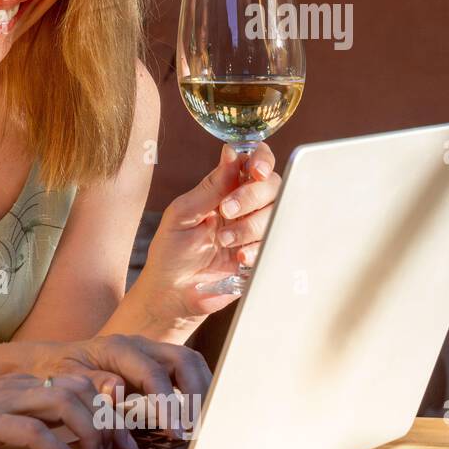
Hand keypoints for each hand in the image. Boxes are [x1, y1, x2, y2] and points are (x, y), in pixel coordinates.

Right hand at [0, 373, 138, 448]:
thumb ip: (32, 418)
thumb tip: (71, 441)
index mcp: (25, 382)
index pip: (82, 383)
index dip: (112, 408)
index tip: (128, 438)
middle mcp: (19, 385)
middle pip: (83, 390)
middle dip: (110, 422)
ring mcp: (1, 400)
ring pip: (65, 403)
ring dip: (90, 433)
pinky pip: (31, 429)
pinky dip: (57, 448)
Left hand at [11, 335, 208, 436]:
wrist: (53, 361)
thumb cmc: (59, 371)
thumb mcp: (65, 378)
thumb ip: (90, 383)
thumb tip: (117, 388)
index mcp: (118, 348)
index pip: (153, 374)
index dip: (167, 403)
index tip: (176, 431)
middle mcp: (140, 346)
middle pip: (184, 360)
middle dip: (197, 393)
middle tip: (196, 428)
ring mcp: (151, 353)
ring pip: (191, 363)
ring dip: (202, 392)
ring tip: (201, 424)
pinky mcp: (156, 365)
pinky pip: (185, 373)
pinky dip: (196, 392)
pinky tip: (195, 416)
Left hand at [138, 141, 281, 319]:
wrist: (173, 294)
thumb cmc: (172, 252)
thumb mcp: (182, 215)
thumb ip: (209, 187)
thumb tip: (230, 154)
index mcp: (225, 191)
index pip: (253, 164)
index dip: (261, 160)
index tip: (256, 170)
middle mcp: (245, 208)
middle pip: (272, 186)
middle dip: (251, 196)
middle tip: (225, 211)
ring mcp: (256, 232)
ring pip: (276, 214)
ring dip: (250, 226)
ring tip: (223, 242)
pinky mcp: (263, 255)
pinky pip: (276, 244)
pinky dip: (258, 249)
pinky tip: (239, 259)